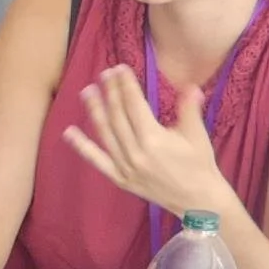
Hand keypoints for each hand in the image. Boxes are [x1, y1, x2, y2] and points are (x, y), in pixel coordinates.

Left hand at [63, 66, 229, 212]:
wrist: (197, 200)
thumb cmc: (199, 164)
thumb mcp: (196, 135)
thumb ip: (189, 109)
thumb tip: (190, 85)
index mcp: (154, 139)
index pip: (134, 105)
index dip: (125, 85)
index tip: (119, 68)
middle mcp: (135, 152)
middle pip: (117, 116)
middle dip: (110, 92)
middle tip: (103, 73)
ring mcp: (125, 166)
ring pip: (105, 133)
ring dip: (94, 111)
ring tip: (87, 91)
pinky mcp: (119, 178)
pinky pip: (97, 160)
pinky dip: (82, 146)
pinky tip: (69, 132)